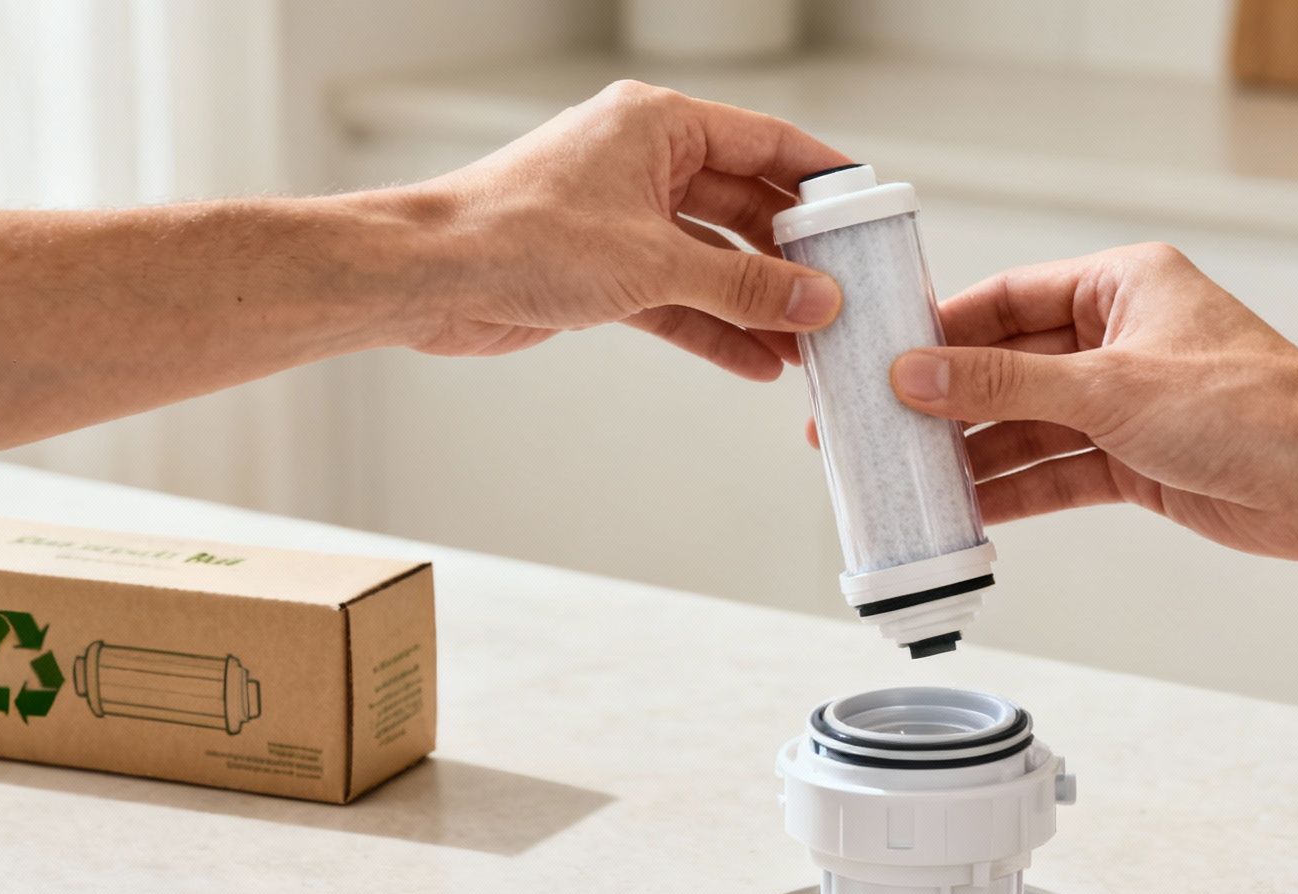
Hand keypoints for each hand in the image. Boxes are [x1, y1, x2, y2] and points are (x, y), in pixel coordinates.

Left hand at [401, 80, 848, 378]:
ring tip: (810, 343)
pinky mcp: (603, 270)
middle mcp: (642, 164)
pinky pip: (678, 298)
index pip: (764, 142)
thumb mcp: (653, 263)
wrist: (430, 278)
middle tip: (844, 292)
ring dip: (757, 302)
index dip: (820, 177)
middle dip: (793, 256)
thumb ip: (743, 285)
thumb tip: (816, 299)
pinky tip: (757, 363)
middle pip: (743, 205)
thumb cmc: (518, 235)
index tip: (867, 208)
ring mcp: (623, 218)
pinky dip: (713, 328)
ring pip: (712, 259)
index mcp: (657, 127)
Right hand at [887, 243, 1297, 560]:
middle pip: (1011, 367)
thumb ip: (1004, 385)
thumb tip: (916, 374)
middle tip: (879, 429)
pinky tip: (969, 511)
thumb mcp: (1108, 388)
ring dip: (976, 455)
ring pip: (1030, 426)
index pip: (1009, 300)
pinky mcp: (1138, 462)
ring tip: (911, 479)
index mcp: (1121, 287)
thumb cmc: (1251, 406)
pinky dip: (1017, 492)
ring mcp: (1128, 404)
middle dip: (949, 402)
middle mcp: (1121, 339)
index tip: (885, 357)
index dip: (944, 330)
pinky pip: (1059, 472)